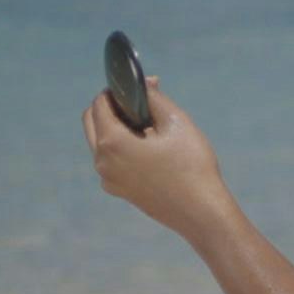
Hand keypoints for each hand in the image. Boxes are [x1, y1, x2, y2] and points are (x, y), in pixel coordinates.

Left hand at [82, 78, 230, 236]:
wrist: (202, 212)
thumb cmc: (192, 165)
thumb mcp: (176, 122)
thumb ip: (153, 97)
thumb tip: (143, 82)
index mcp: (111, 142)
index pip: (99, 104)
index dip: (117, 90)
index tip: (139, 88)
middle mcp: (102, 162)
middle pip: (92, 122)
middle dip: (112, 107)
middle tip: (142, 103)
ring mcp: (108, 179)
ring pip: (101, 142)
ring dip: (117, 127)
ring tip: (151, 126)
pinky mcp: (119, 190)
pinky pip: (111, 160)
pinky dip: (122, 147)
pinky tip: (151, 148)